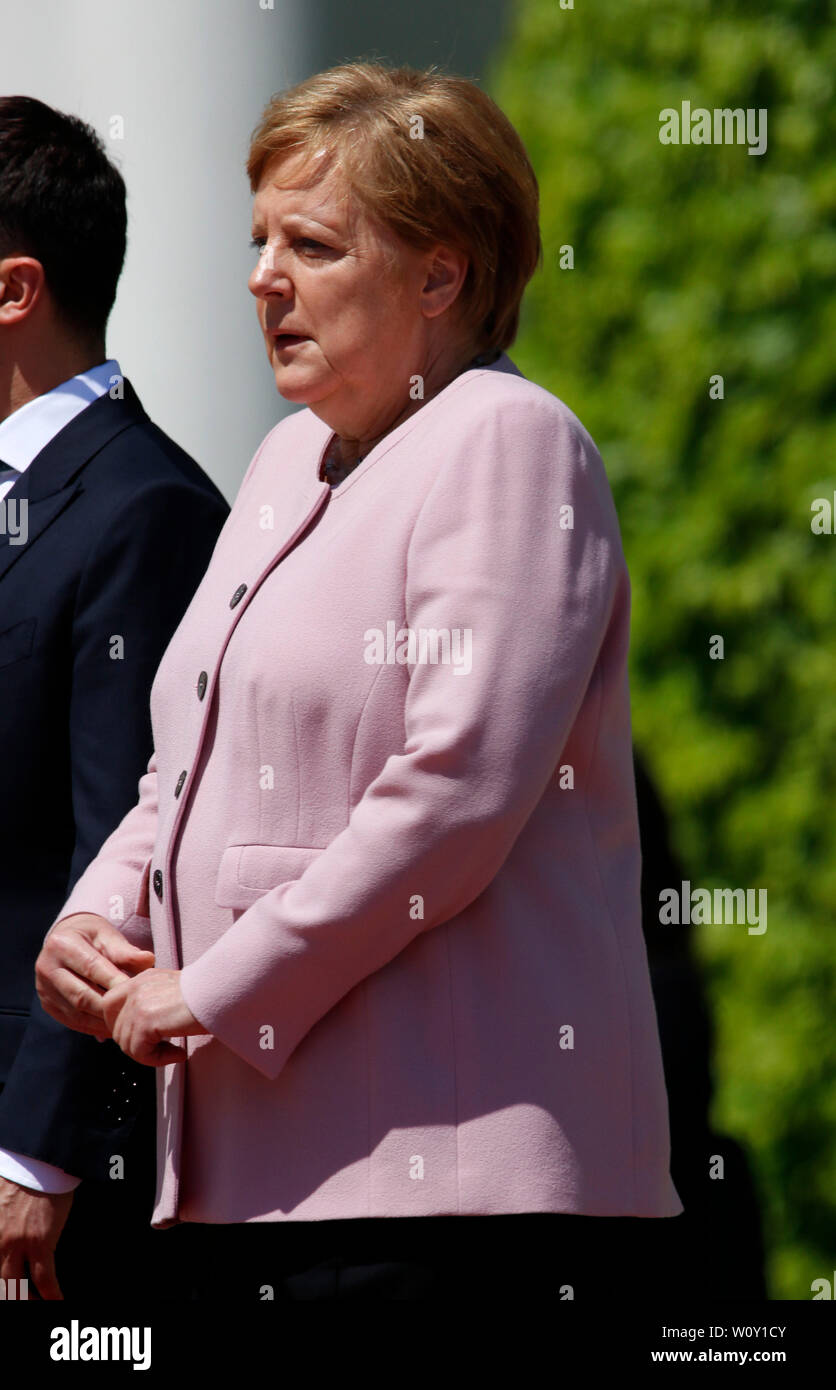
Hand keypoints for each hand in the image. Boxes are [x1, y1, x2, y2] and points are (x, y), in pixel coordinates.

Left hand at [0, 1175, 73, 1299]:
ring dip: (28, 1299)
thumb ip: (1, 1221)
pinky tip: (57, 1300)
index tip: (9, 1289)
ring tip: (39, 1302)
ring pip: (17, 1288)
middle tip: (22, 1299)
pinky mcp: (40, 1242)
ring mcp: (17, 1245)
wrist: (37, 1160)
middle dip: (11, 1295)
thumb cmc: (18, 1175)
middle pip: (1, 1283)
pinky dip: (52, 1294)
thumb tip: (6, 1233)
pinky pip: (45, 1279)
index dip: (3, 1285)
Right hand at [35, 914, 155, 1039]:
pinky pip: (71, 1021)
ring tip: (125, 1024)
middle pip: (81, 995)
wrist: (67, 941)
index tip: (135, 992)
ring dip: (102, 1022)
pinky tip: (110, 1028)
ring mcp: (44, 988)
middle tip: (133, 1014)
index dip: (114, 982)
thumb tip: (148, 960)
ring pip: (76, 1012)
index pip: (91, 967)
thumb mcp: (107, 936)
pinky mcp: (47, 1004)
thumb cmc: (92, 937)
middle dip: (109, 1007)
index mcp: (62, 945)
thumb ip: (125, 951)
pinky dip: (92, 1027)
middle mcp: (47, 967)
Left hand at [102, 969, 208, 1066]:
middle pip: (116, 1029)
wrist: (225, 991)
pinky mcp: (145, 1021)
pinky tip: (179, 1053)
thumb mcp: (174, 992)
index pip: (110, 1004)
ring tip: (175, 1051)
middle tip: (163, 1048)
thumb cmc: (210, 994)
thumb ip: (154, 1004)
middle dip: (137, 1046)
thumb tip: (141, 1032)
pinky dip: (159, 1060)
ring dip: (151, 1055)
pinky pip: (140, 1053)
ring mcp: (138, 1004)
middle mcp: (136, 988)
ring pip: (127, 1045)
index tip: (143, 1038)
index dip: (120, 1025)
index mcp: (142, 978)